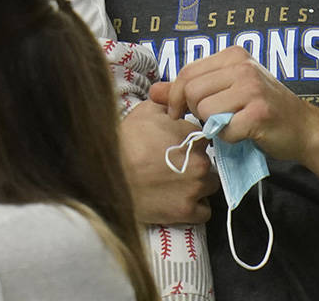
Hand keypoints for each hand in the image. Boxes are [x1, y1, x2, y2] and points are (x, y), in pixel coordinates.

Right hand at [120, 100, 217, 224]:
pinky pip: (204, 212)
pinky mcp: (186, 211)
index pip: (204, 138)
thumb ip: (169, 106)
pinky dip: (195, 208)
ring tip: (176, 184)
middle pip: (208, 163)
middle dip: (194, 164)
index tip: (179, 147)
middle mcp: (200, 162)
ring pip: (209, 186)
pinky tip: (179, 201)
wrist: (109, 175)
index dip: (191, 143)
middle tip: (174, 166)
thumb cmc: (125, 142)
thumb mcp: (145, 111)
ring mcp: (195, 188)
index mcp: (194, 137)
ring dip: (197, 185)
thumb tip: (177, 107)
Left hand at [149, 45, 318, 162]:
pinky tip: (244, 134)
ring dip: (213, 126)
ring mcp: (253, 88)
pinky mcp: (259, 113)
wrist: (304, 128)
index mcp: (233, 55)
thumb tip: (153, 92)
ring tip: (231, 124)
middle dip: (195, 112)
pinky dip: (229, 138)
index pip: (187, 72)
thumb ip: (188, 90)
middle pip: (192, 91)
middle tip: (213, 120)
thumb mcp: (225, 91)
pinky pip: (224, 129)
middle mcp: (243, 66)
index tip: (178, 113)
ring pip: (204, 110)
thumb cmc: (260, 109)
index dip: (176, 96)